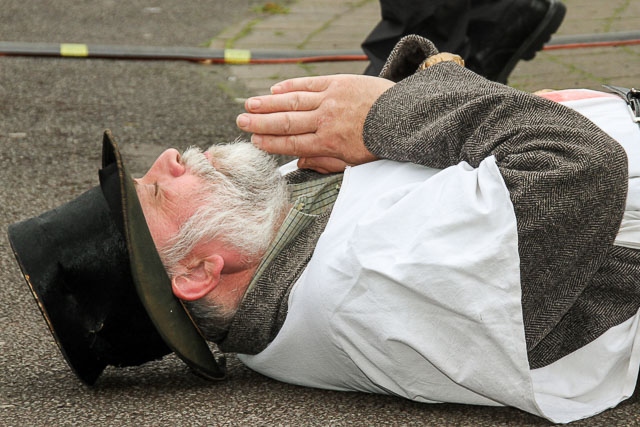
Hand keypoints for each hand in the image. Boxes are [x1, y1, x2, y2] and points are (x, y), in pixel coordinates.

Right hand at [236, 74, 394, 172]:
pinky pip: (308, 84)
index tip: (254, 142)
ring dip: (268, 103)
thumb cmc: (380, 143)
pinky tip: (275, 89)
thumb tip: (299, 163)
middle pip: (285, 122)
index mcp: (328, 144)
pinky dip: (290, 86)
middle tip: (240, 122)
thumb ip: (325, 163)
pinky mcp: (338, 82)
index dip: (270, 143)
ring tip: (249, 104)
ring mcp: (330, 100)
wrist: (405, 117)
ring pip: (292, 102)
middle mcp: (325, 121)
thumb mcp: (354, 163)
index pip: (291, 144)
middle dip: (260, 123)